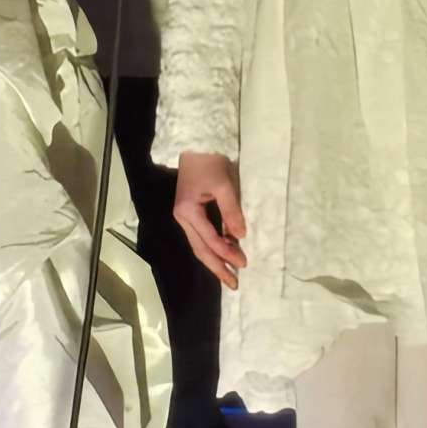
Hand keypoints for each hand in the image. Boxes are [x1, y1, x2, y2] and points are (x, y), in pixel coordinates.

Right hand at [174, 151, 249, 288]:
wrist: (194, 144)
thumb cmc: (209, 162)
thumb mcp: (224, 185)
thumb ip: (232, 211)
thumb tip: (241, 236)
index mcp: (188, 211)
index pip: (210, 239)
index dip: (227, 253)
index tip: (244, 263)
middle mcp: (182, 218)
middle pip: (200, 249)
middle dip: (217, 267)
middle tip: (234, 283)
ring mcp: (184, 216)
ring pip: (199, 245)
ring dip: (215, 260)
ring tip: (230, 275)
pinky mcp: (189, 212)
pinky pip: (201, 236)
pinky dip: (212, 247)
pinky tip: (224, 255)